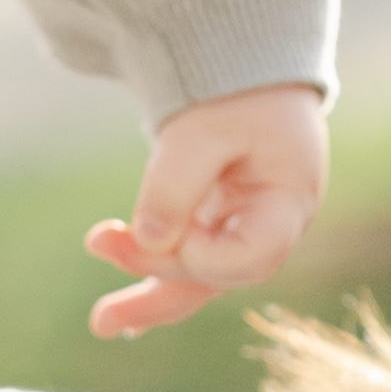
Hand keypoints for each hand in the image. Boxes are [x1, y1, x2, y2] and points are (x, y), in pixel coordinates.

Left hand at [86, 83, 327, 337]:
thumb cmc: (235, 91)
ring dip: (150, 293)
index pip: (250, 255)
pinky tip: (126, 314)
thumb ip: (176, 183)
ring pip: (201, 276)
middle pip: (220, 276)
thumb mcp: (202, 128)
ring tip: (103, 324)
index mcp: (290, 199)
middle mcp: (275, 224)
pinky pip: (190, 258)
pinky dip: (157, 270)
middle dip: (158, 286)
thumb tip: (147, 241)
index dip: (200, 254)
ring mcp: (248, 225)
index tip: (155, 227)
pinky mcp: (220, 221)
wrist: (246, 66)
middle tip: (100, 310)